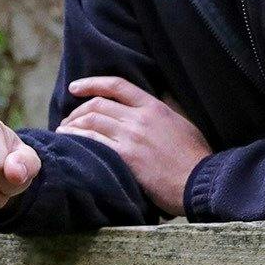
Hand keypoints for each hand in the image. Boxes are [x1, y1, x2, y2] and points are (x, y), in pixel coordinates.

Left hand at [59, 76, 210, 216]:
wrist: (201, 181)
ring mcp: (132, 137)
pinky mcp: (126, 157)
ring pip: (91, 122)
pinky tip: (68, 143)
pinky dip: (76, 140)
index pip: (117, 85)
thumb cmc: (195, 156)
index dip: (92, 83)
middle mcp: (140, 118)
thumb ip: (164, 111)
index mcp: (154, 106)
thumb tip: (153, 103)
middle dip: (77, 110)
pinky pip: (93, 142)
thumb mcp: (183, 124)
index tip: (75, 88)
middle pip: (98, 105)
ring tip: (63, 131)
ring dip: (72, 125)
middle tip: (68, 119)